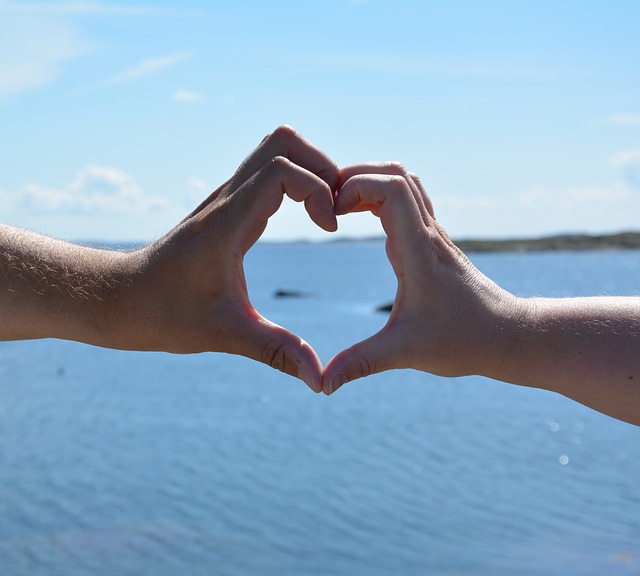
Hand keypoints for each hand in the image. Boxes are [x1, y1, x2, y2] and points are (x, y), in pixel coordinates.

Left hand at [111, 126, 338, 390]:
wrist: (120, 298)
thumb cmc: (163, 315)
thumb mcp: (224, 335)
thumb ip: (275, 353)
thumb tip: (319, 381)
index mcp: (227, 224)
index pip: (281, 171)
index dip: (317, 190)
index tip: (327, 229)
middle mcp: (226, 200)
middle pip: (283, 142)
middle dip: (321, 168)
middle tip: (334, 211)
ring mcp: (225, 198)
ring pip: (274, 148)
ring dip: (308, 168)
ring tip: (323, 210)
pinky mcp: (226, 205)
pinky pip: (267, 169)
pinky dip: (295, 180)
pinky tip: (303, 216)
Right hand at [322, 162, 522, 393]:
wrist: (510, 337)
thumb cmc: (465, 342)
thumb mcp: (406, 353)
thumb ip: (361, 364)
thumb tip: (323, 384)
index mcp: (420, 251)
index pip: (392, 189)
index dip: (356, 187)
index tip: (332, 214)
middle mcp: (428, 234)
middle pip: (396, 173)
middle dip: (357, 177)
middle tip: (329, 203)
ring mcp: (433, 235)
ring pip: (405, 182)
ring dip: (371, 183)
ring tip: (341, 206)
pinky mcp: (433, 243)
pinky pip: (408, 201)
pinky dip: (381, 196)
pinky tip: (363, 218)